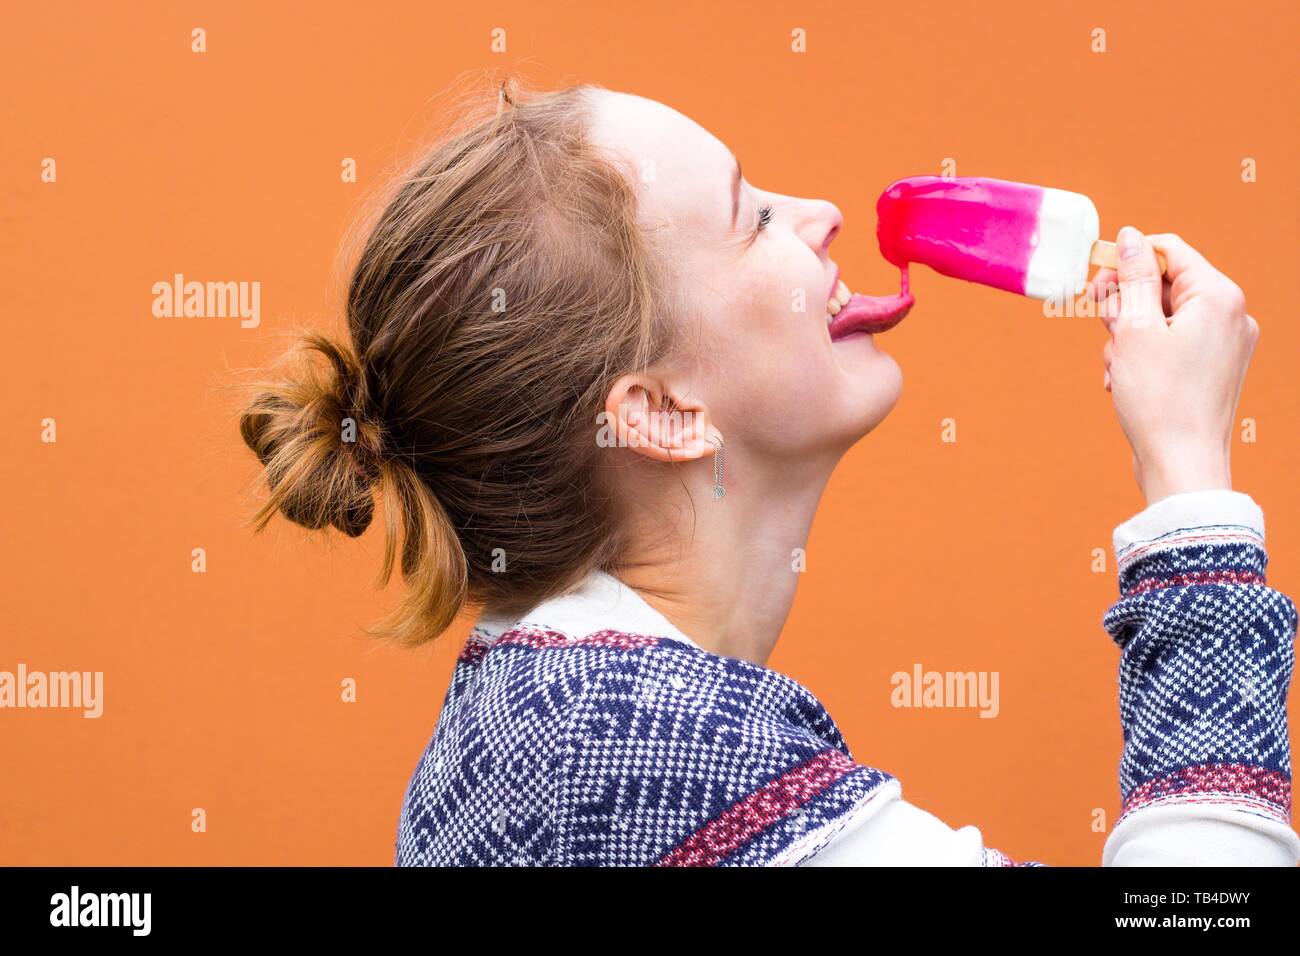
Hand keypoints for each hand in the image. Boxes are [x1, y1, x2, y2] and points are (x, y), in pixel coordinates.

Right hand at [1087, 227, 1257, 506]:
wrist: (1182, 464)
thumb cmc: (1159, 400)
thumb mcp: (1135, 329)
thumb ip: (1133, 278)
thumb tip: (1130, 238)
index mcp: (1218, 297)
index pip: (1169, 251)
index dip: (1126, 262)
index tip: (1096, 283)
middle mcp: (1230, 315)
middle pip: (1165, 284)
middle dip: (1125, 304)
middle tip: (1104, 328)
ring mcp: (1225, 344)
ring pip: (1163, 316)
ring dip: (1128, 334)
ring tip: (1116, 365)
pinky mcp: (1213, 368)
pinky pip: (1172, 343)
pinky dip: (1143, 354)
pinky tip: (1124, 378)